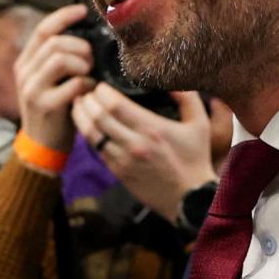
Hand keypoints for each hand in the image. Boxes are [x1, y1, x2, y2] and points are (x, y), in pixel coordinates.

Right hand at [14, 4, 94, 154]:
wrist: (42, 147)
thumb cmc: (54, 109)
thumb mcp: (48, 81)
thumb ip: (57, 59)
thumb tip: (85, 36)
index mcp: (25, 62)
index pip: (43, 29)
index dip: (63, 16)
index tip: (83, 11)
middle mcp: (25, 73)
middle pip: (55, 42)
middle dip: (80, 47)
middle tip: (90, 61)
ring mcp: (32, 89)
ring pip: (61, 59)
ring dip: (83, 64)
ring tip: (88, 75)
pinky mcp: (46, 105)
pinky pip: (73, 83)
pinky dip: (87, 84)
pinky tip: (88, 92)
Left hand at [73, 84, 217, 222]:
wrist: (190, 199)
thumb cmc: (195, 158)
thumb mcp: (200, 124)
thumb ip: (188, 97)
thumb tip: (171, 78)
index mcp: (152, 129)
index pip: (115, 105)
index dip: (102, 92)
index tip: (101, 85)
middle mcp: (134, 144)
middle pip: (98, 117)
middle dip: (87, 100)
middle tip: (85, 91)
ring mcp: (123, 160)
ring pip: (91, 134)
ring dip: (81, 116)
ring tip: (78, 104)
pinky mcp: (117, 172)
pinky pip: (95, 150)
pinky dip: (87, 134)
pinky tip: (86, 125)